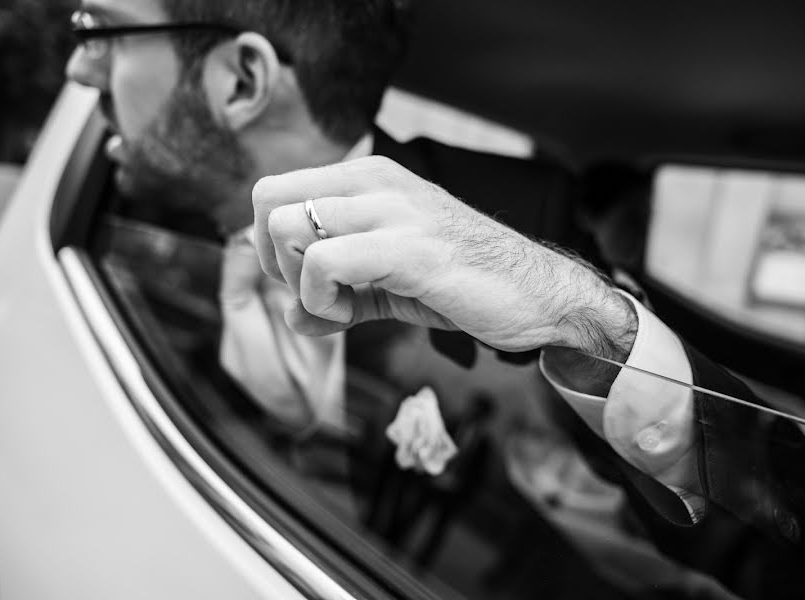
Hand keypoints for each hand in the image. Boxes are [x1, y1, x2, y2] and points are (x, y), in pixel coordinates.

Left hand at [252, 156, 635, 355]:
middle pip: (268, 200)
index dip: (269, 245)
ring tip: (341, 307)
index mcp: (368, 177)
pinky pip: (323, 262)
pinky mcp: (409, 248)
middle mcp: (375, 180)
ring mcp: (393, 210)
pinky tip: (351, 316)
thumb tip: (289, 318)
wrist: (536, 295)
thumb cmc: (463, 282)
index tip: (306, 282)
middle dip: (274, 261)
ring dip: (299, 284)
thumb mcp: (387, 284)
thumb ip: (336, 295)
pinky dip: (320, 301)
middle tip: (315, 294)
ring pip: (289, 226)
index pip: (273, 190)